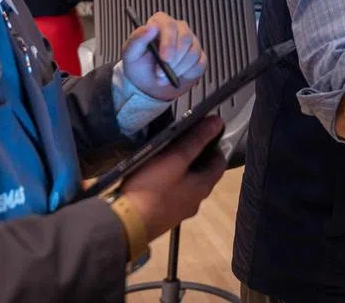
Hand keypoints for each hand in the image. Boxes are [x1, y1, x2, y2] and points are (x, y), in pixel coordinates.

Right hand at [120, 115, 226, 239]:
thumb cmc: (152, 188)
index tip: (200, 131)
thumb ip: (196, 140)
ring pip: (187, 185)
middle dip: (197, 156)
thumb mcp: (175, 158)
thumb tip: (219, 122)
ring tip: (166, 154)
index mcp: (203, 187)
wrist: (124, 223)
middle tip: (180, 140)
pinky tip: (155, 175)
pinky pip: (173, 194)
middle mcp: (196, 202)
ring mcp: (179, 211)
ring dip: (182, 170)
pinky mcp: (163, 216)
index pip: (220, 162)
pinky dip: (170, 182)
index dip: (214, 144)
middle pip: (204, 174)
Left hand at [121, 12, 205, 100]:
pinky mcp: (199, 56)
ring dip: (177, 69)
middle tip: (161, 73)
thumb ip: (137, 38)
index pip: (169, 25)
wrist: (148, 84)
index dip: (168, 42)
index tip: (164, 58)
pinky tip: (176, 76)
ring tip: (163, 77)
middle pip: (185, 37)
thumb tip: (150, 27)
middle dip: (174, 59)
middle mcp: (178, 29)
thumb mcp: (130, 54)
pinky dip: (187, 74)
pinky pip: (199, 64)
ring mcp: (191, 42)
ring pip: (193, 53)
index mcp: (160, 23)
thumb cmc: (139, 65)